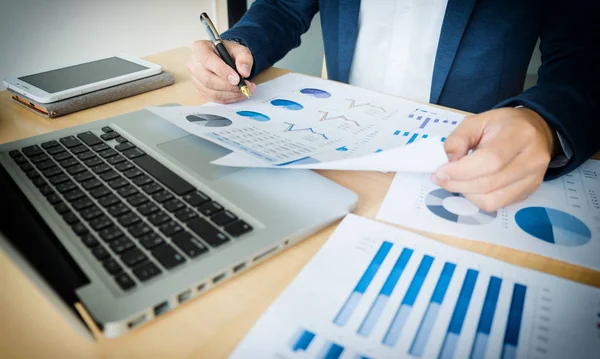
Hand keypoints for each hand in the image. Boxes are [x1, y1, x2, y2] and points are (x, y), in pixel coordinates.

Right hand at [187, 40, 256, 102]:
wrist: (225, 58)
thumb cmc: (229, 52)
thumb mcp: (239, 49)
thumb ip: (244, 58)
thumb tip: (244, 72)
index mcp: (200, 48)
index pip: (207, 60)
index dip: (222, 71)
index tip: (237, 79)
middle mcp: (194, 64)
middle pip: (208, 79)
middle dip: (229, 86)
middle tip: (245, 86)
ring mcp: (196, 78)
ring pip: (211, 91)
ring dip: (230, 94)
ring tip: (245, 90)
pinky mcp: (200, 89)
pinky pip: (214, 98)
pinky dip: (228, 98)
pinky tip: (238, 94)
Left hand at [432, 107, 554, 211]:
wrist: (536, 131)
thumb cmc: (503, 125)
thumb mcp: (477, 121)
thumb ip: (458, 139)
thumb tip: (448, 163)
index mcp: (520, 135)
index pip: (490, 160)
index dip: (461, 170)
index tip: (440, 171)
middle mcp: (532, 160)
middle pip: (489, 183)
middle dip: (458, 184)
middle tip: (440, 178)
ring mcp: (533, 179)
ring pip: (493, 200)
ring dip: (466, 194)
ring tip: (454, 182)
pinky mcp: (529, 192)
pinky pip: (498, 205)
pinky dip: (477, 199)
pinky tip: (470, 187)